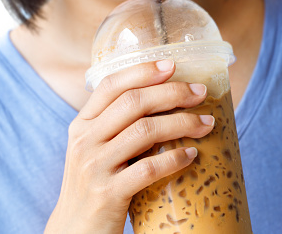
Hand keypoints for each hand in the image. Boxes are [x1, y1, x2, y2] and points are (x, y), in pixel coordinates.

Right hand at [44, 60, 214, 233]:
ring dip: (182, 123)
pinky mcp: (108, 193)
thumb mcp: (94, 150)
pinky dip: (175, 158)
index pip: (110, 85)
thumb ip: (115, 127)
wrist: (74, 231)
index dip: (142, 71)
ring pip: (145, 131)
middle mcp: (85, 140)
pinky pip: (149, 168)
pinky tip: (191, 154)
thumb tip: (161, 104)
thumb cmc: (93, 186)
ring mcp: (95, 166)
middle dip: (172, 93)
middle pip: (133, 103)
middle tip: (200, 93)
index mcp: (82, 125)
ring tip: (206, 124)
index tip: (172, 65)